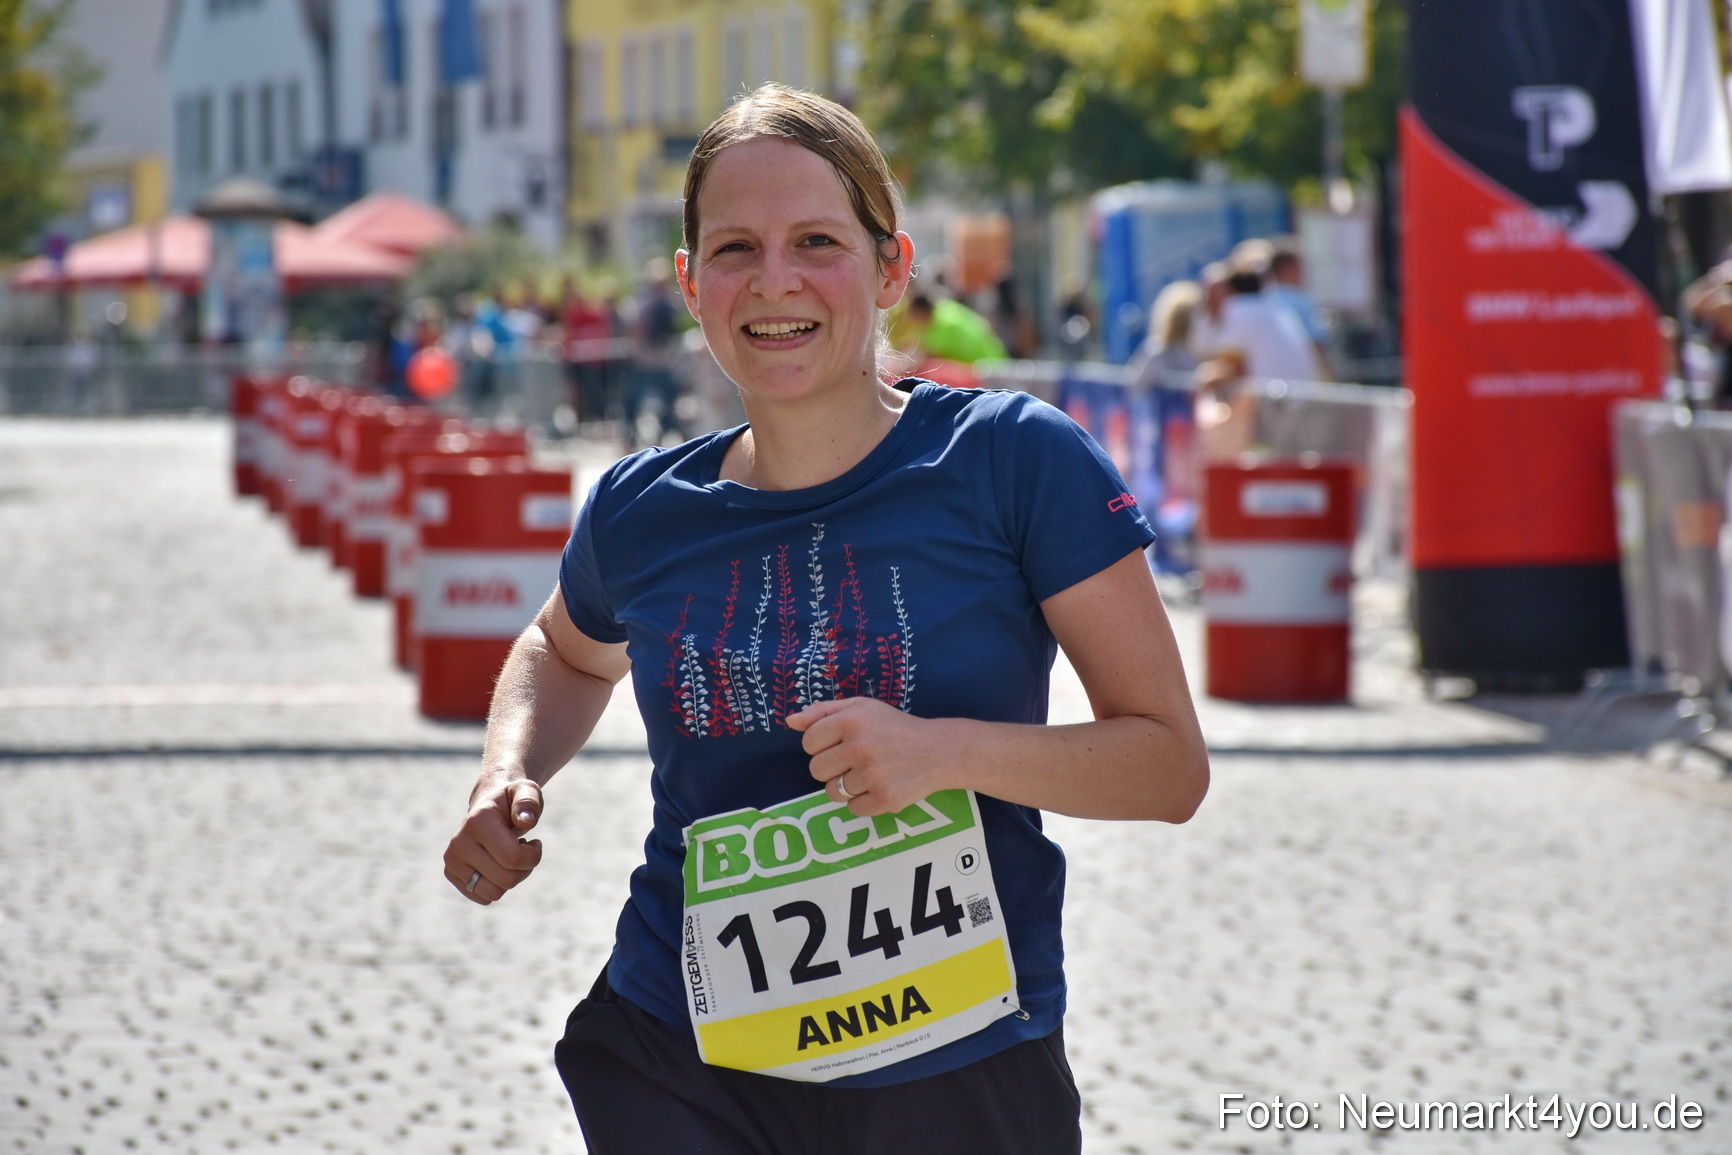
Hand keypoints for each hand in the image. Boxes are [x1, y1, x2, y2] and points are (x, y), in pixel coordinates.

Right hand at [443, 775, 543, 904]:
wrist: (489, 806)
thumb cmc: (512, 800)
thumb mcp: (526, 792)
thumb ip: (529, 801)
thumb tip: (525, 820)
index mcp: (477, 822)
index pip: (512, 858)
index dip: (532, 855)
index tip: (533, 842)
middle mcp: (459, 843)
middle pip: (506, 880)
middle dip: (524, 868)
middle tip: (521, 849)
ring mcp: (452, 860)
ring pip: (494, 893)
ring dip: (511, 879)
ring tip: (508, 857)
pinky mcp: (451, 873)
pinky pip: (483, 897)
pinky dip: (497, 886)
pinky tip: (496, 865)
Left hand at [787, 697, 960, 814]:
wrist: (938, 750)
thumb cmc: (894, 727)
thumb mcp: (861, 707)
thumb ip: (822, 711)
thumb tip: (790, 721)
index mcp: (851, 720)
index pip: (809, 742)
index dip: (821, 745)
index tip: (840, 743)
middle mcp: (860, 746)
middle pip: (816, 770)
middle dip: (832, 767)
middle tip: (856, 760)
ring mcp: (873, 775)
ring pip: (833, 792)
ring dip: (847, 786)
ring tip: (869, 773)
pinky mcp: (885, 799)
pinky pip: (852, 809)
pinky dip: (863, 802)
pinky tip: (880, 786)